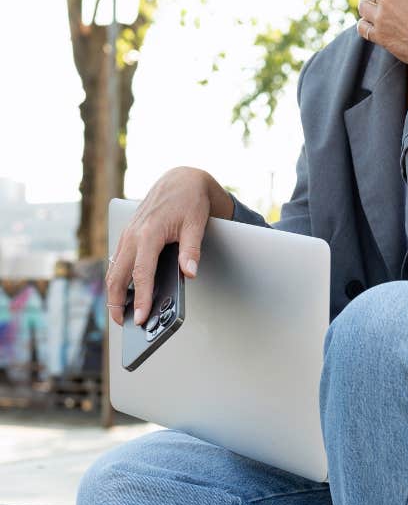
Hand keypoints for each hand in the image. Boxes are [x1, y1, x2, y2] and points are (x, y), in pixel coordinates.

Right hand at [106, 167, 212, 327]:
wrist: (181, 179)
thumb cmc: (189, 201)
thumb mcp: (196, 224)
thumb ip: (192, 249)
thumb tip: (190, 272)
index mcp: (148, 233)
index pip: (141, 273)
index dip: (141, 298)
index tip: (141, 318)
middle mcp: (133, 235)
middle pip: (117, 276)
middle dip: (117, 303)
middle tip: (125, 324)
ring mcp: (127, 235)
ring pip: (113, 270)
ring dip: (115, 292)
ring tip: (123, 314)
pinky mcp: (128, 235)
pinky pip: (118, 261)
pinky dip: (118, 278)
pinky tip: (126, 292)